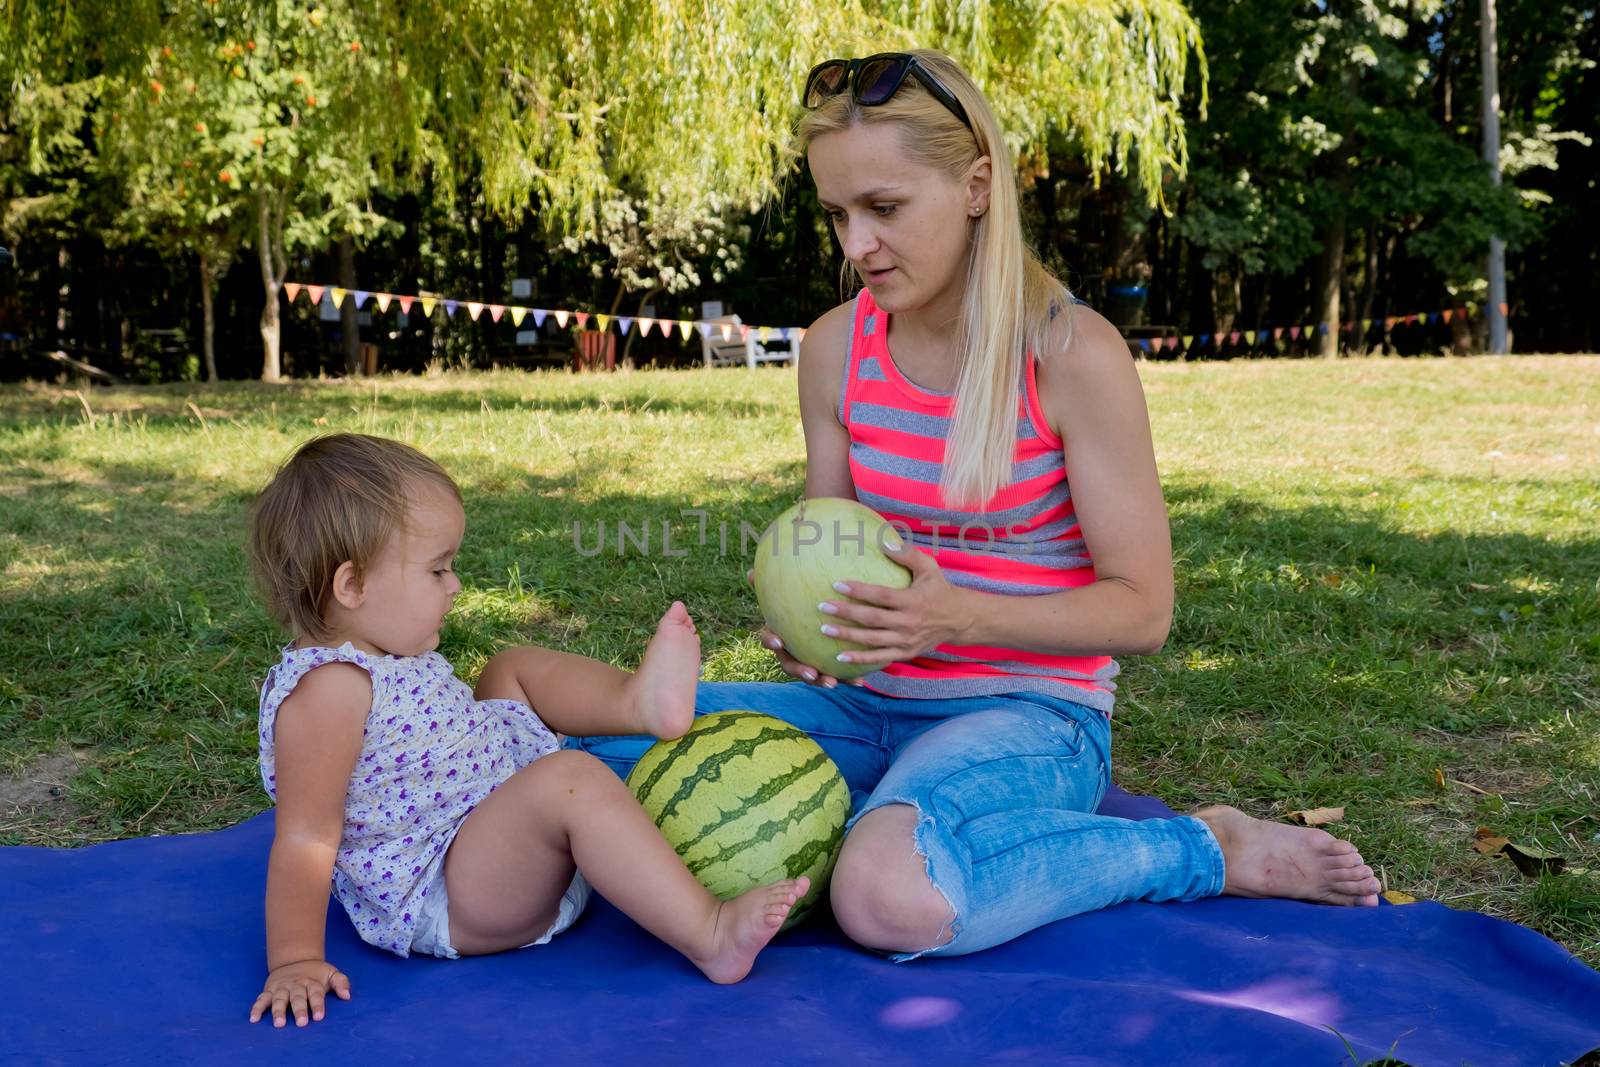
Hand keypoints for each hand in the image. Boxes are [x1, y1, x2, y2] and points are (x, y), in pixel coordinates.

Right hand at [249, 959, 350, 1027]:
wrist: (295, 960)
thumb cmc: (316, 973)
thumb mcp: (331, 973)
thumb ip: (341, 982)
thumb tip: (348, 996)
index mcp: (311, 982)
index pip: (315, 994)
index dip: (317, 1005)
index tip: (319, 1017)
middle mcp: (296, 985)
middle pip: (297, 998)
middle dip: (299, 1010)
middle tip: (301, 1023)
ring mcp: (282, 988)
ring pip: (279, 999)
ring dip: (278, 1011)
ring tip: (279, 1023)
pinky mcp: (269, 990)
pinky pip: (262, 999)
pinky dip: (257, 1008)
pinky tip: (254, 1018)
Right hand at [747, 570, 861, 687]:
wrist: (815, 619)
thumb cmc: (795, 604)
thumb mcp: (785, 593)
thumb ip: (770, 584)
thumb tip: (749, 572)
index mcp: (778, 635)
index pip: (769, 639)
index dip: (771, 641)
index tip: (779, 642)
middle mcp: (790, 652)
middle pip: (790, 665)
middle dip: (800, 671)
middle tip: (811, 673)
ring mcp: (807, 663)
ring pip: (811, 675)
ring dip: (821, 680)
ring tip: (832, 683)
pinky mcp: (825, 668)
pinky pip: (835, 675)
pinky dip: (846, 679)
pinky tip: (859, 682)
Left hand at [816, 541, 966, 668]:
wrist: (959, 620)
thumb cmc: (939, 589)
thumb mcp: (929, 568)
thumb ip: (907, 554)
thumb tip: (883, 541)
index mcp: (912, 600)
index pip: (881, 595)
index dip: (859, 591)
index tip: (837, 585)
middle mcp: (908, 622)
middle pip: (872, 619)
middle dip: (846, 613)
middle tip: (822, 606)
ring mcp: (906, 640)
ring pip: (872, 640)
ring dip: (847, 636)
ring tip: (824, 630)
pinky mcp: (905, 653)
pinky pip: (880, 658)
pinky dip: (860, 659)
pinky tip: (839, 657)